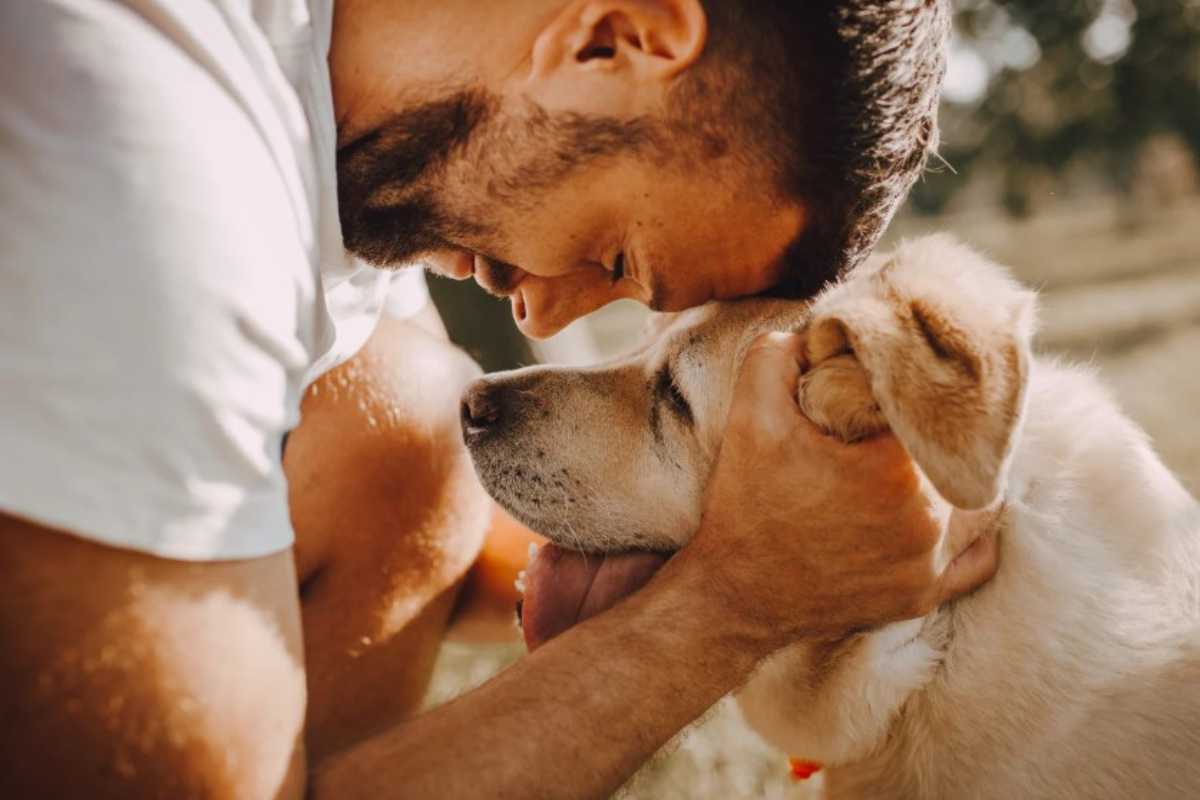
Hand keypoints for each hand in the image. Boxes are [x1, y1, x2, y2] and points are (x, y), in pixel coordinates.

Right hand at [686, 332, 998, 651]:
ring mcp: (930, 566)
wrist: (733, 596)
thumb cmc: (745, 506)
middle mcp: (927, 522)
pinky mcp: (923, 597)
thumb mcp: (750, 417)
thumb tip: (815, 332)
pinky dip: (971, 531)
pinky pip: (978, 558)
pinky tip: (949, 507)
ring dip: (962, 476)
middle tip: (919, 415)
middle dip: (942, 432)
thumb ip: (777, 355)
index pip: (938, 409)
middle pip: (965, 454)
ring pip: (982, 503)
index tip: (904, 379)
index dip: (922, 388)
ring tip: (934, 455)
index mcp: (894, 471)